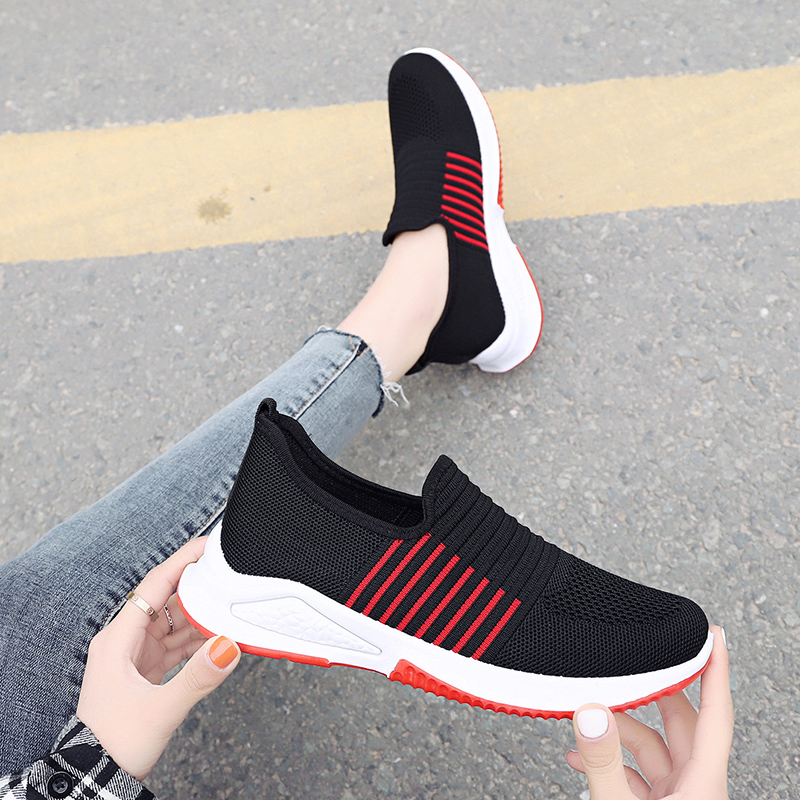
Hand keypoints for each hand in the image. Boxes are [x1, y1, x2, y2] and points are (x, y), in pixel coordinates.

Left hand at [77, 536, 240, 780]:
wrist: (97, 778)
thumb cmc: (114, 743)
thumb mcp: (160, 710)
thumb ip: (198, 677)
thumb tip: (229, 646)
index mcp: (117, 639)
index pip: (153, 585)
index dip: (182, 561)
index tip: (208, 545)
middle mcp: (125, 641)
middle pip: (166, 599)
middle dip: (198, 586)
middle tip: (229, 572)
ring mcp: (136, 655)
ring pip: (174, 621)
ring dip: (201, 615)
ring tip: (231, 605)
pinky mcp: (146, 670)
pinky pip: (176, 643)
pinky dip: (198, 639)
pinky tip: (220, 636)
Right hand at [566, 625, 732, 798]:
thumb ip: (604, 762)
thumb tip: (590, 715)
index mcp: (703, 783)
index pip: (716, 712)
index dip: (715, 670)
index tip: (713, 636)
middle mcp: (696, 787)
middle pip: (681, 723)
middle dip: (656, 689)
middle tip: (639, 661)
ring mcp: (679, 797)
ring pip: (654, 747)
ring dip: (621, 728)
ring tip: (589, 713)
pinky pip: (637, 773)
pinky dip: (613, 759)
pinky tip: (582, 756)